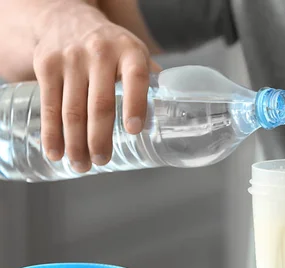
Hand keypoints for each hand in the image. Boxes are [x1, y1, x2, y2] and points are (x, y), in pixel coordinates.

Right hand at [32, 0, 160, 171]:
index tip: (134, 131)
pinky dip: (51, 133)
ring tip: (82, 165)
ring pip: (72, 109)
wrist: (66, 19)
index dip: (135, 105)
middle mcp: (100, 53)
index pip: (136, 78)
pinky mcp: (47, 65)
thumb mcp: (135, 54)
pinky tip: (56, 152)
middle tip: (102, 160)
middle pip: (100, 103)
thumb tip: (172, 118)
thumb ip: (151, 83)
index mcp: (130, 52)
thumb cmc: (111, 47)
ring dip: (75, 143)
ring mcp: (71, 59)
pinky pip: (49, 105)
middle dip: (100, 138)